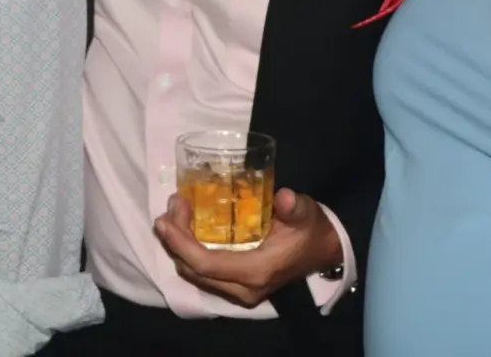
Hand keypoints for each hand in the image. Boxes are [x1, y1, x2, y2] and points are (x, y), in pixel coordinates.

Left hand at [152, 187, 341, 307]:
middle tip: (169, 210)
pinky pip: (203, 275)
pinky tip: (187, 230)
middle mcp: (244, 289)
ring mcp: (240, 293)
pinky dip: (189, 254)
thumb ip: (294, 206)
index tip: (166, 218)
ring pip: (195, 275)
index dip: (181, 243)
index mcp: (257, 272)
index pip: (206, 264)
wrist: (324, 251)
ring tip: (174, 215)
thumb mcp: (304, 213)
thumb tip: (285, 197)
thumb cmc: (310, 230)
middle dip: (174, 241)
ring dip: (179, 247)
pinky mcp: (238, 289)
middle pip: (194, 271)